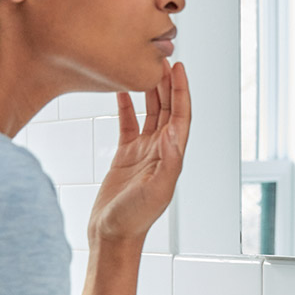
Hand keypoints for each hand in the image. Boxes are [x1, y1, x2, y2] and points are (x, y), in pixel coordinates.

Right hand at [88, 59, 190, 243]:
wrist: (112, 235)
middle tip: (162, 58)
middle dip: (168, 84)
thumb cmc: (135, 219)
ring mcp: (144, 151)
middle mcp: (162, 150)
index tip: (179, 68)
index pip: (181, 116)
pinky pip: (128, 124)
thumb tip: (175, 131)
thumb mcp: (155, 190)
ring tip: (146, 68)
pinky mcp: (126, 155)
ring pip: (150, 113)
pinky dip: (127, 106)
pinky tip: (122, 90)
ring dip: (150, 91)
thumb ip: (168, 161)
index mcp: (172, 156)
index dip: (182, 91)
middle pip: (168, 109)